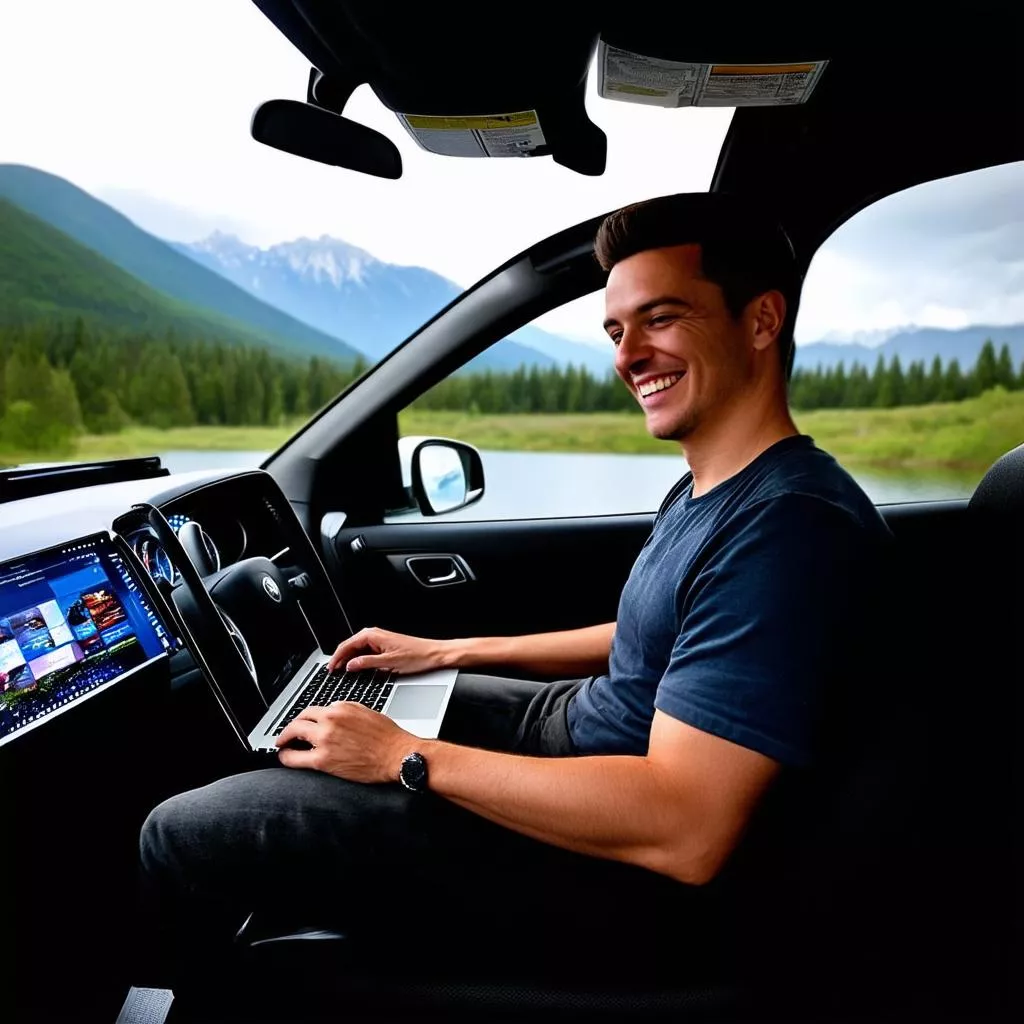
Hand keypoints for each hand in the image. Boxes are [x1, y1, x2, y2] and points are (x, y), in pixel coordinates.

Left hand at [275, 702, 415, 781]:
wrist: (397, 755)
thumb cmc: (387, 736)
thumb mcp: (366, 712)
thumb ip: (345, 709)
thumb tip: (332, 712)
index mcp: (340, 708)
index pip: (313, 709)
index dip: (304, 717)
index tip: (301, 723)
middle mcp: (330, 720)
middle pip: (299, 719)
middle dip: (291, 727)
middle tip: (287, 733)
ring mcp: (324, 740)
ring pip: (293, 733)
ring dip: (284, 738)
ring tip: (282, 744)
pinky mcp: (323, 760)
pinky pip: (294, 758)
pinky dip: (285, 756)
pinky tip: (285, 756)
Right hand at [327, 626, 454, 674]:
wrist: (434, 654)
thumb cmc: (416, 656)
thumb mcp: (388, 663)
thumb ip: (366, 663)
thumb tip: (350, 666)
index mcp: (373, 636)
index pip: (347, 645)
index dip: (336, 657)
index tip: (330, 668)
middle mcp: (375, 635)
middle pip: (350, 646)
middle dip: (340, 659)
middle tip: (333, 672)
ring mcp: (379, 640)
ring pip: (357, 649)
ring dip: (348, 660)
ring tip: (342, 672)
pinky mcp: (384, 646)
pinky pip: (365, 652)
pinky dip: (358, 660)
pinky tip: (357, 669)